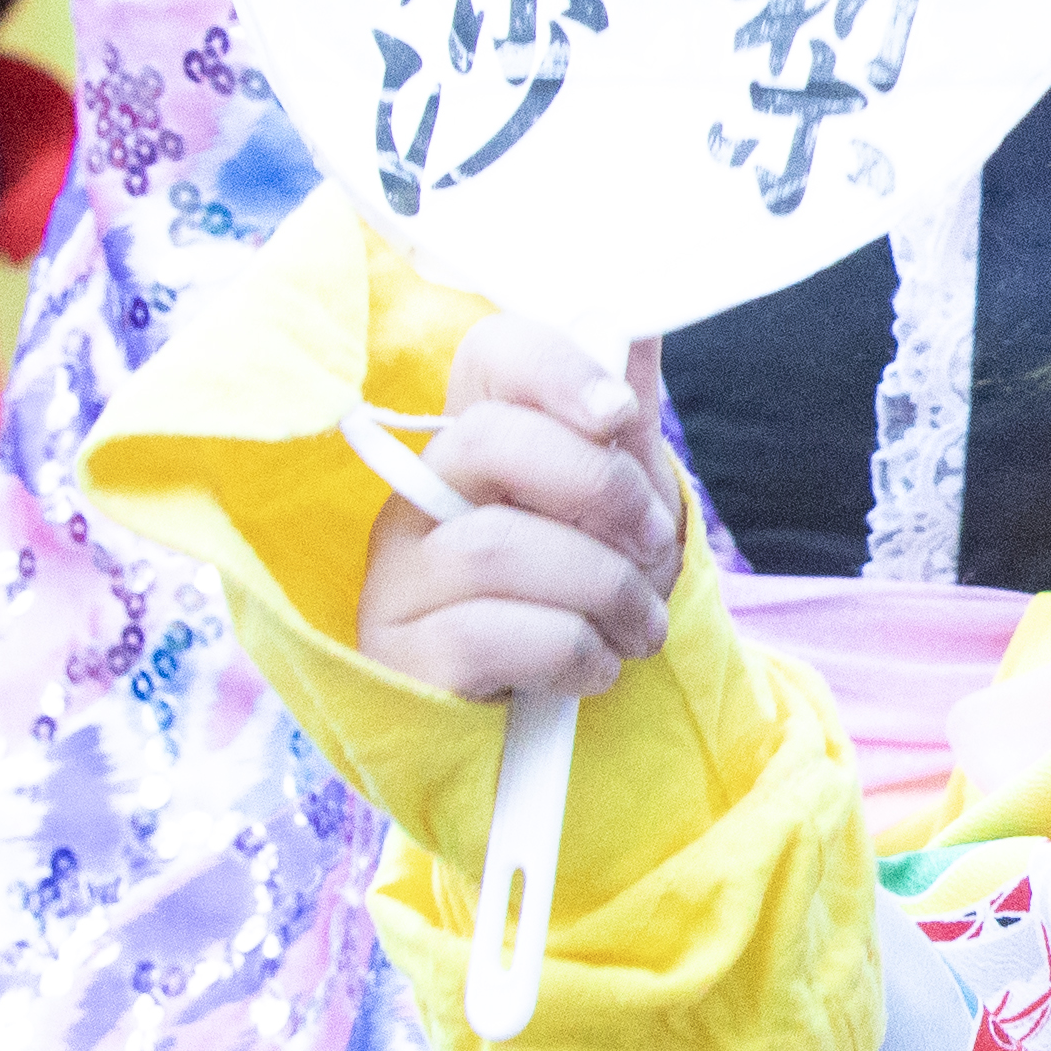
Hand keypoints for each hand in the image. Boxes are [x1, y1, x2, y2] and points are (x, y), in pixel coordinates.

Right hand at [356, 312, 682, 704]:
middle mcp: (419, 497)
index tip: (620, 415)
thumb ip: (619, 424)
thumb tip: (640, 327)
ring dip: (602, 589)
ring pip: (496, 547)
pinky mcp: (401, 657)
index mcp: (476, 442)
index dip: (556, 369)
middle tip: (654, 543)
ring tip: (638, 626)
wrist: (543, 723)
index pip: (490, 356)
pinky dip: (571, 652)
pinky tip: (593, 668)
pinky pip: (490, 635)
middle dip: (598, 489)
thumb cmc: (577, 597)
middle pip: (486, 441)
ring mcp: (397, 578)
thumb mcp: (616, 509)